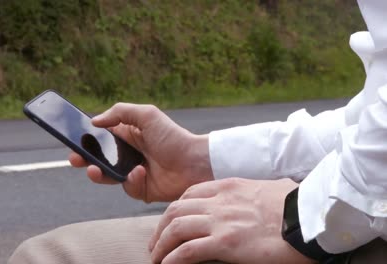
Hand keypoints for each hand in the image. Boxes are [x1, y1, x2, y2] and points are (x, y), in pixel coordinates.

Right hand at [70, 103, 213, 201]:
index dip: (86, 139)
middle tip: (74, 159)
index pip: (101, 137)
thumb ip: (120, 113)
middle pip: (99, 158)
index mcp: (128, 136)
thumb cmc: (173, 137)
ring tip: (95, 169)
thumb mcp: (147, 115)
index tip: (72, 139)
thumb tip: (95, 121)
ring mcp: (134, 172)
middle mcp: (129, 154)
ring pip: (107, 176)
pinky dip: (131, 180)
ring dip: (99, 173)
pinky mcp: (141, 189)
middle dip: (84, 159)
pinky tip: (140, 172)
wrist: (195, 163)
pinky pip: (127, 187)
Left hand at [149, 178, 314, 263]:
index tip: (170, 221)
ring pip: (175, 229)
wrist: (310, 218)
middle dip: (160, 228)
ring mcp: (220, 221)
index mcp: (229, 187)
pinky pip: (188, 251)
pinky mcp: (226, 243)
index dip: (175, 209)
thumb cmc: (296, 205)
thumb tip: (258, 199)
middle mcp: (219, 201)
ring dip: (161, 244)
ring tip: (156, 257)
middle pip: (175, 210)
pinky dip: (172, 259)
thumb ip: (252, 194)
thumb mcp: (269, 189)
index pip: (190, 194)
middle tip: (156, 243)